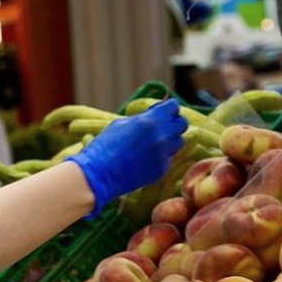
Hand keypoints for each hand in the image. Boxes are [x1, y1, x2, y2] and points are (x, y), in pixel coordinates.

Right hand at [70, 100, 187, 216]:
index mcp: (151, 121)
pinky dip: (160, 155)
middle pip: (182, 124)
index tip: (162, 110)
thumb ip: (142, 118)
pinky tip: (145, 157)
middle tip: (161, 126)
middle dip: (173, 123)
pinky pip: (168, 158)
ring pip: (178, 142)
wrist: (99, 174)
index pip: (173, 107)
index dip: (168, 108)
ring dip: (169, 140)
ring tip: (153, 143)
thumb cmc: (104, 145)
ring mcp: (163, 155)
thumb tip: (154, 115)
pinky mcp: (161, 170)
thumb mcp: (121, 123)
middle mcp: (162, 137)